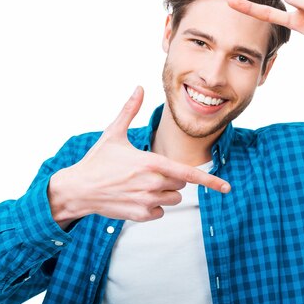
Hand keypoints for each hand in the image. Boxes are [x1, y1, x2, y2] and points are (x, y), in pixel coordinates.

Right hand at [48, 86, 230, 228]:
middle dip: (171, 178)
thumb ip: (130, 110)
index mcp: (151, 163)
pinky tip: (135, 197)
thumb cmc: (97, 160)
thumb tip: (138, 87)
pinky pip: (160, 212)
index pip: (189, 174)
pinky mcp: (140, 215)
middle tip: (148, 172)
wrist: (78, 189)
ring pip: (172, 199)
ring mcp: (147, 201)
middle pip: (181, 184)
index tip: (226, 187)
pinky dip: (154, 207)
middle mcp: (152, 183)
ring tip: (141, 185)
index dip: (210, 181)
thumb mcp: (113, 133)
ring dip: (164, 193)